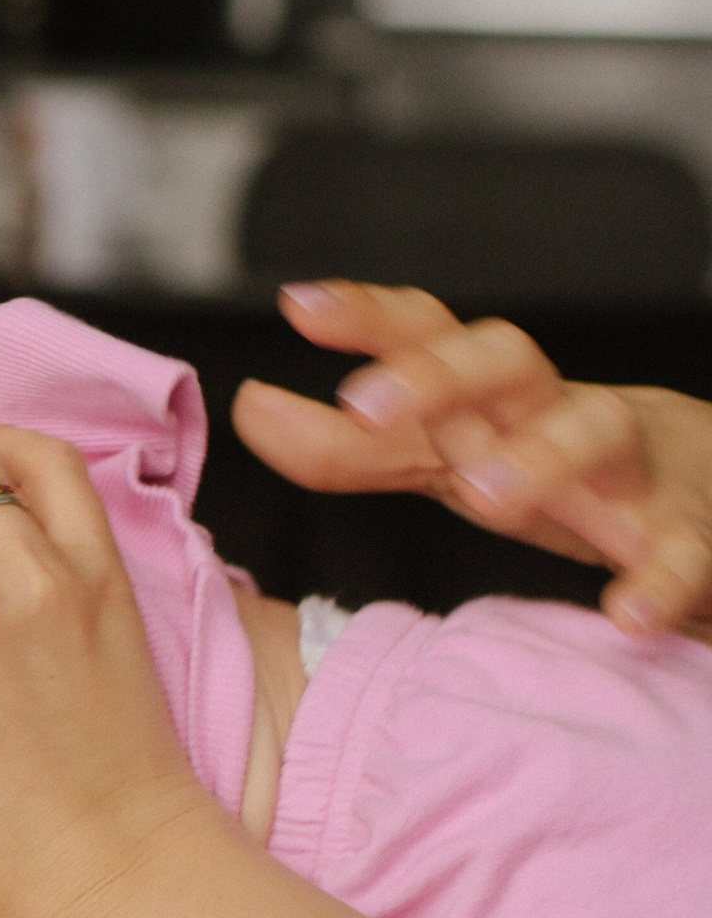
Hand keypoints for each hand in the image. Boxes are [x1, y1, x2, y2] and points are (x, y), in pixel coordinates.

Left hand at [234, 280, 711, 636]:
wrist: (710, 492)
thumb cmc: (567, 469)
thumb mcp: (459, 455)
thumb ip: (355, 448)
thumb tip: (251, 408)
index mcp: (498, 399)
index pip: (432, 334)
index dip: (370, 318)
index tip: (299, 305)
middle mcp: (562, 415)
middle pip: (509, 362)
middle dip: (440, 374)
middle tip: (367, 404)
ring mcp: (634, 472)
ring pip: (600, 434)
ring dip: (542, 457)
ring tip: (486, 494)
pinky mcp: (690, 536)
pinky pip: (685, 552)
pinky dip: (661, 578)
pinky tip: (628, 612)